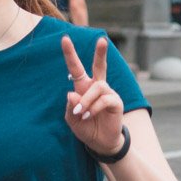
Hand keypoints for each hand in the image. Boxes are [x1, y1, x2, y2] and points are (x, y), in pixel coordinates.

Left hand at [61, 35, 124, 156]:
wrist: (100, 142)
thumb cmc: (85, 127)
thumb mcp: (71, 118)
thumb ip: (70, 106)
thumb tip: (71, 92)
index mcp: (83, 87)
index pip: (76, 68)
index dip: (70, 53)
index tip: (65, 38)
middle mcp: (97, 87)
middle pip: (99, 66)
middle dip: (101, 53)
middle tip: (102, 39)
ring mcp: (108, 93)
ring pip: (97, 87)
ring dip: (86, 101)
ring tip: (81, 113)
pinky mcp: (116, 102)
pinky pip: (104, 100)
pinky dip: (93, 108)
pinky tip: (88, 116)